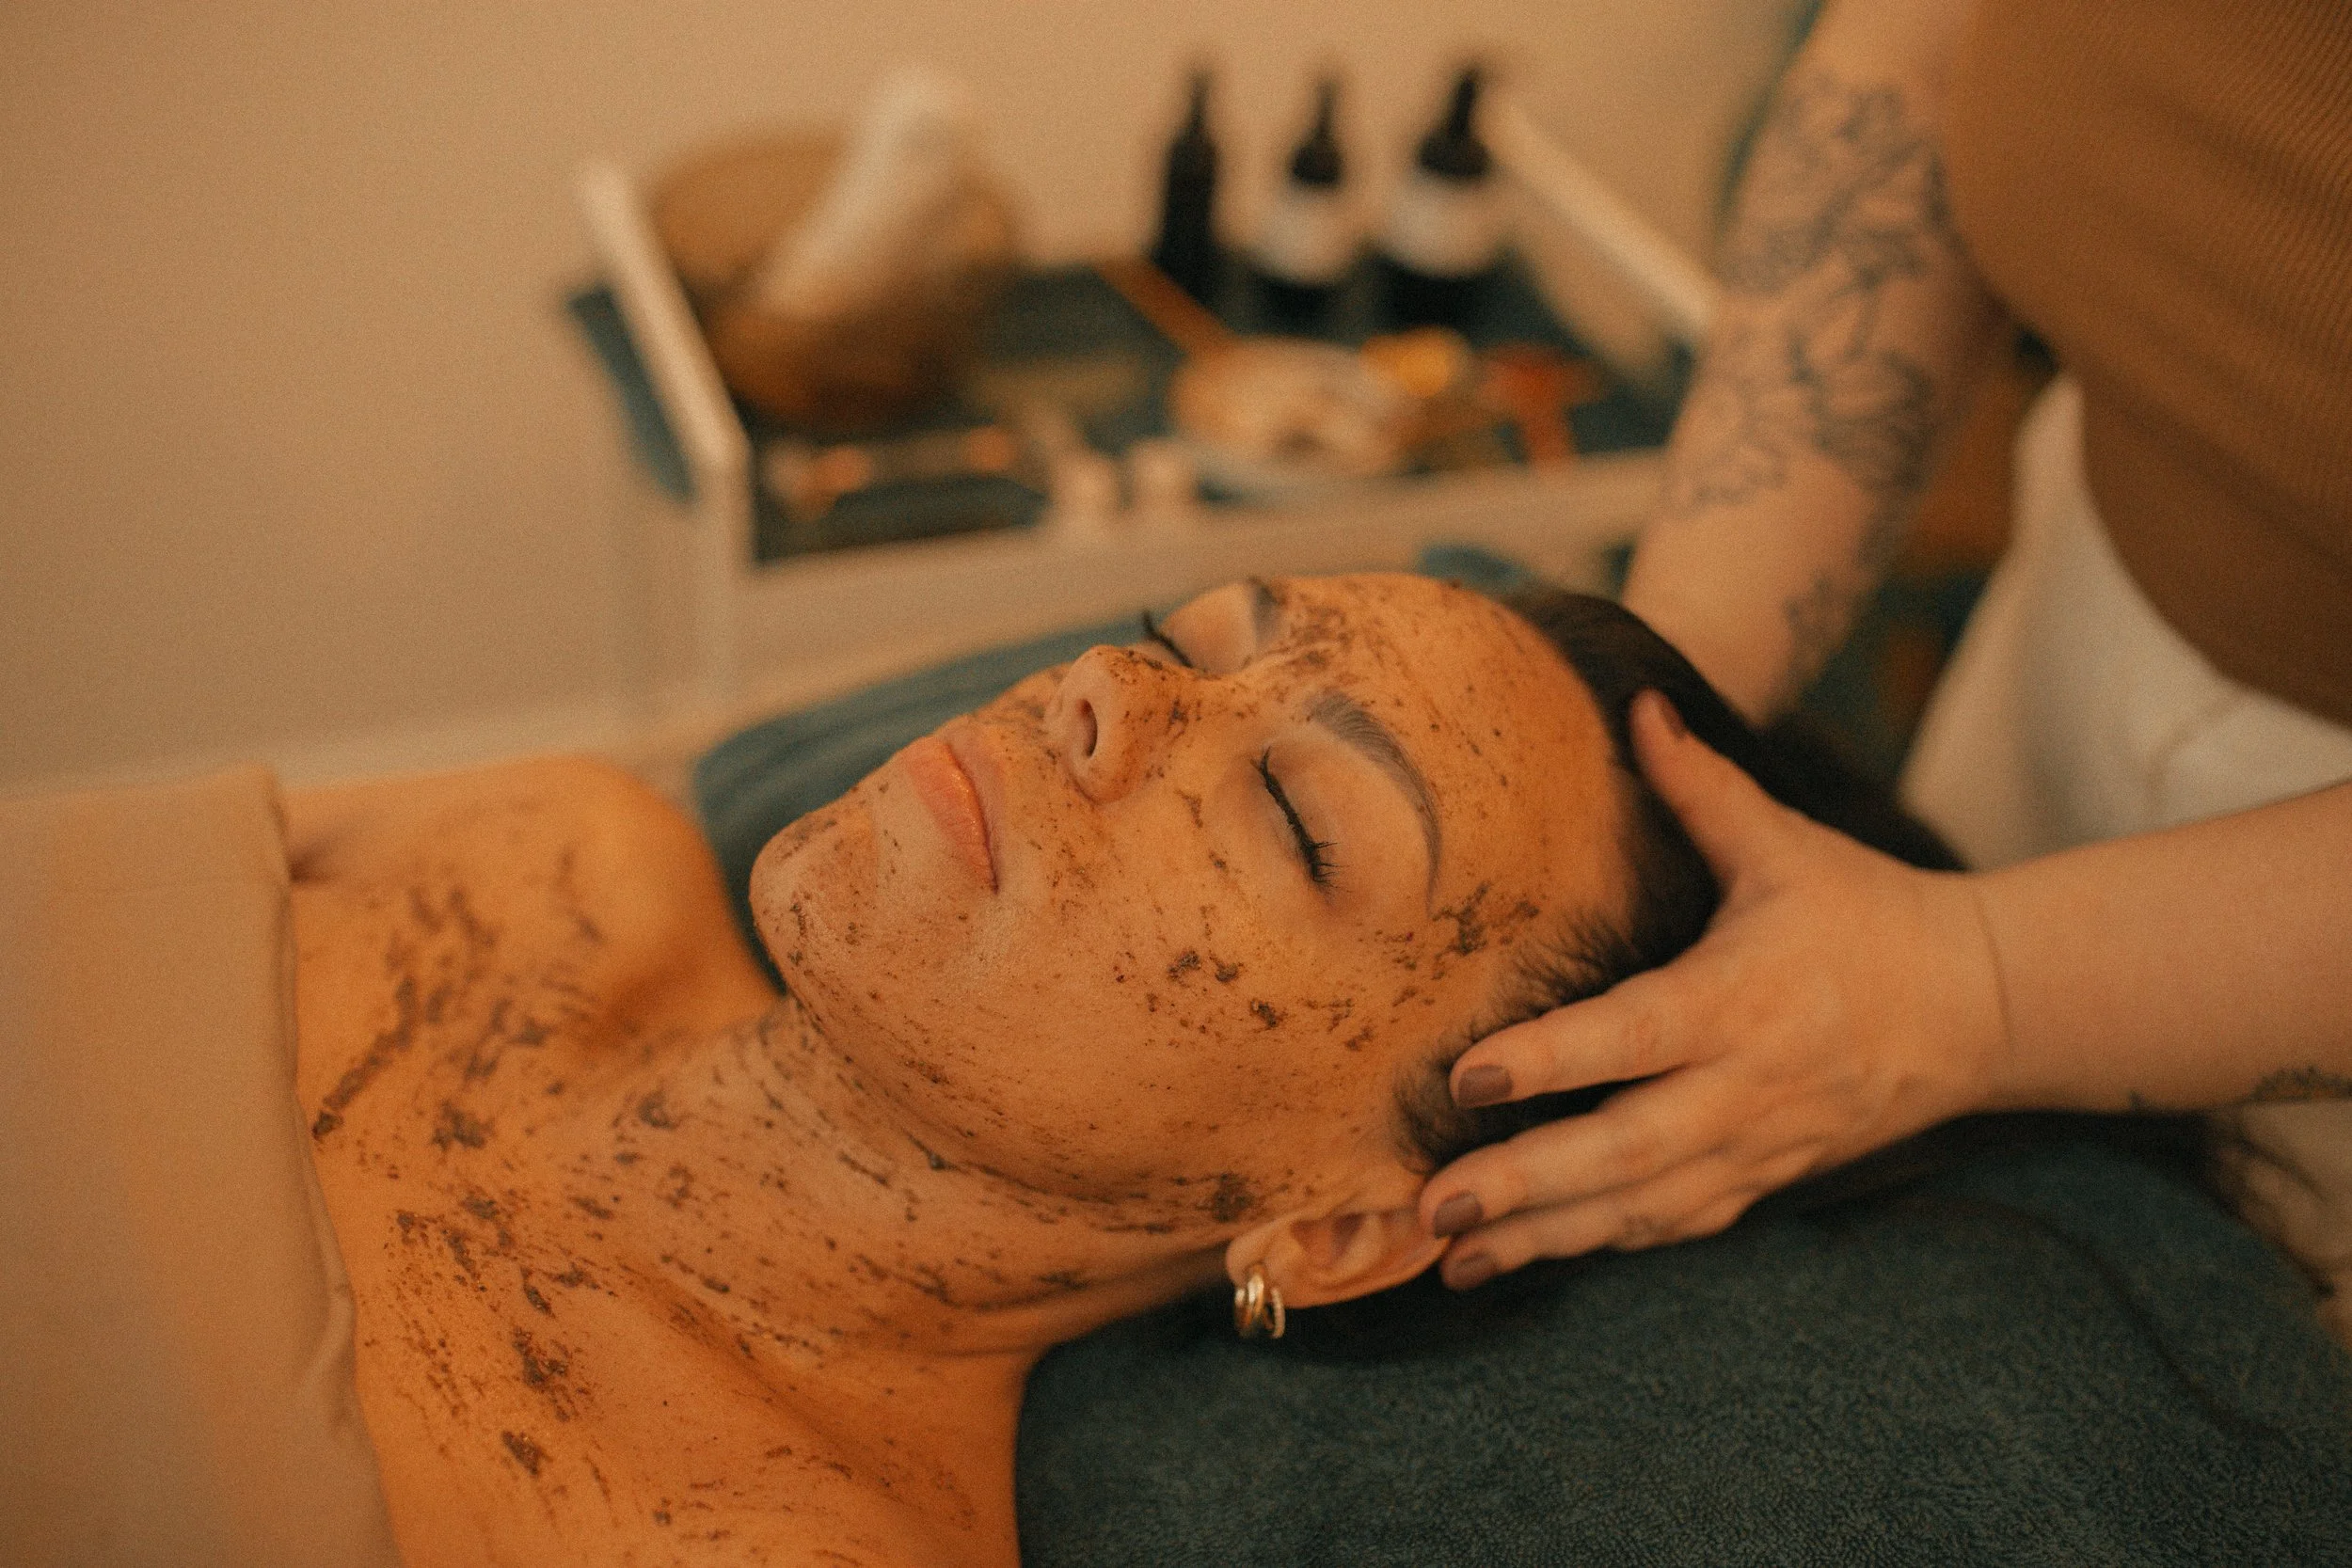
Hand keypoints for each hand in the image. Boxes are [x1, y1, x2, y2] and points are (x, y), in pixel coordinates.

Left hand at [1419, 691, 2010, 1287]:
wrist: (1978, 1009)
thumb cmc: (1866, 915)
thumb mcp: (1786, 846)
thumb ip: (1702, 788)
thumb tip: (1638, 704)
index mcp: (1742, 999)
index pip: (1634, 1036)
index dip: (1553, 1062)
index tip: (1469, 1077)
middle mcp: (1745, 1086)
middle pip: (1626, 1151)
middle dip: (1524, 1184)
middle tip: (1432, 1206)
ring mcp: (1755, 1146)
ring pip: (1641, 1208)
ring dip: (1544, 1238)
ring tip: (1448, 1259)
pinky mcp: (1762, 1181)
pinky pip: (1672, 1226)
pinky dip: (1597, 1245)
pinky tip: (1521, 1258)